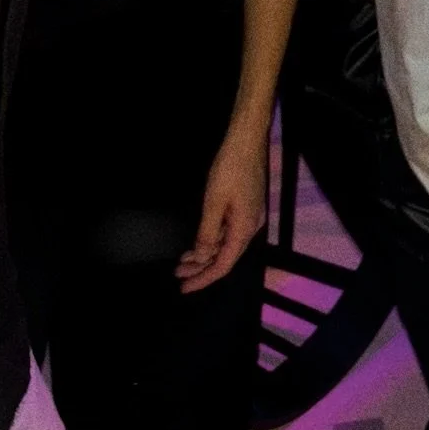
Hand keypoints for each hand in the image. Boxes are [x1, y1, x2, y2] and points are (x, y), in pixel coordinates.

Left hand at [176, 122, 268, 292]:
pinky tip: (200, 241)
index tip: (184, 288)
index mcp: (244, 230)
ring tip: (183, 261)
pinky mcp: (246, 207)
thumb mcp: (214, 203)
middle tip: (178, 275)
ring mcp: (250, 217)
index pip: (223, 265)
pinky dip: (212, 240)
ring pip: (226, 245)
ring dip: (205, 254)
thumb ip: (208, 234)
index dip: (203, 278)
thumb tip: (202, 257)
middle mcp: (250, 228)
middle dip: (201, 268)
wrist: (247, 142)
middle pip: (225, 257)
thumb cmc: (229, 170)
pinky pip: (228, 233)